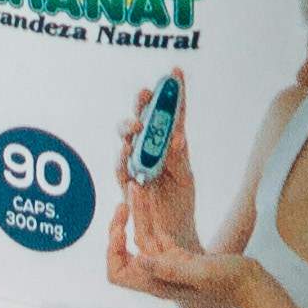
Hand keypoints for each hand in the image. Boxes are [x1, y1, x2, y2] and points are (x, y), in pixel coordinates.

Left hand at [106, 184, 249, 307]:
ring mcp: (167, 262)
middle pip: (126, 249)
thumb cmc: (229, 283)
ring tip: (139, 185)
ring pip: (144, 233)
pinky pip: (159, 229)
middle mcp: (157, 273)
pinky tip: (153, 193)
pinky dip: (154, 212)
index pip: (117, 273)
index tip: (119, 227)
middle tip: (126, 199)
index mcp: (157, 283)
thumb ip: (170, 268)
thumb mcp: (200, 273)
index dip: (113, 250)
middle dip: (122, 223)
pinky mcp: (179, 253)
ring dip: (139, 211)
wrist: (251, 283)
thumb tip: (139, 259)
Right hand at [117, 80, 197, 263]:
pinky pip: (122, 169)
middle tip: (146, 95)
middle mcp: (150, 151)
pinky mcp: (128, 184)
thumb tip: (176, 137)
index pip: (172, 114)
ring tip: (137, 126)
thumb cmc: (180, 206)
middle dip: (143, 105)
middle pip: (144, 121)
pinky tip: (128, 152)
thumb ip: (178, 157)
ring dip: (130, 130)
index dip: (173, 92)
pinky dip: (124, 160)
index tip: (175, 71)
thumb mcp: (185, 178)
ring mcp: (137, 165)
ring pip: (128, 141)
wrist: (173, 237)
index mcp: (170, 145)